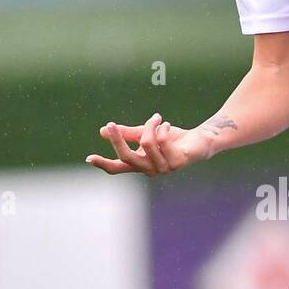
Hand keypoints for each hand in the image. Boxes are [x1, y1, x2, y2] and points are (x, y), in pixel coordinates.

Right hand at [85, 113, 211, 175]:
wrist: (198, 140)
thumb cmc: (170, 138)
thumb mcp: (145, 133)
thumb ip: (127, 133)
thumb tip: (103, 130)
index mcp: (139, 164)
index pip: (118, 168)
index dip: (104, 164)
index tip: (89, 158)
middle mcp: (149, 170)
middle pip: (127, 157)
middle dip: (118, 139)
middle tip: (111, 124)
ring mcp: (164, 168)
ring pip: (146, 143)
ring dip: (149, 126)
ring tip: (157, 119)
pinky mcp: (177, 162)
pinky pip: (162, 141)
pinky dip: (161, 128)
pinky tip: (167, 126)